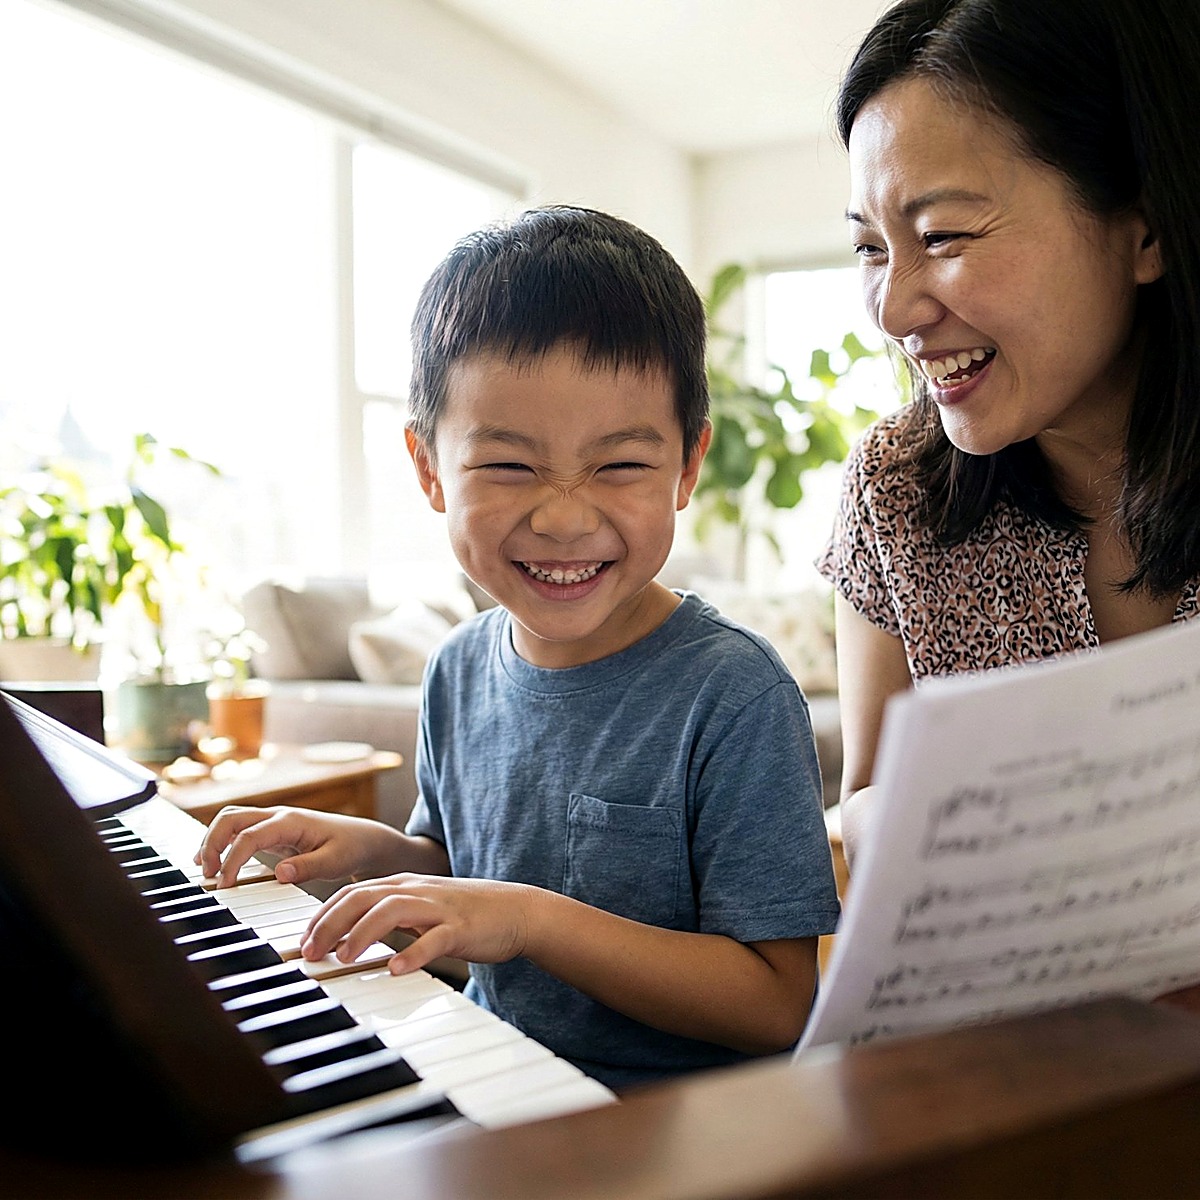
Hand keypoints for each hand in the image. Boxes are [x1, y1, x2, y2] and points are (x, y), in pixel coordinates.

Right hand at [194, 805, 394, 887]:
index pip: (249, 836)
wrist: (363, 839)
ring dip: (213, 840)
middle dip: (212, 843)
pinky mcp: (271, 833)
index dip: (231, 859)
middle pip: (230, 818)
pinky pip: (238, 831)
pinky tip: (212, 863)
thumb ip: (308, 867)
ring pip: (231, 820)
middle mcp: (277, 816)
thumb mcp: (335, 861)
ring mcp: (273, 822)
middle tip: (207, 875)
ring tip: (204, 871)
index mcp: (291, 821)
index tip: (224, 885)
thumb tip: (279, 873)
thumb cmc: (351, 848)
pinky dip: (221, 842)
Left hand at [301, 873, 539, 974]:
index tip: (303, 942)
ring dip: (363, 933)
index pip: (352, 893)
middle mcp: (416, 890)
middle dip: (331, 924)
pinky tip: (396, 969)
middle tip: (310, 953)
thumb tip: (345, 941)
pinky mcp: (460, 928)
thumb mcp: (420, 910)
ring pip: (393, 910)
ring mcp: (438, 907)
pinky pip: (434, 939)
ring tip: (343, 957)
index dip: (323, 916)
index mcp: (403, 885)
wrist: (516, 910)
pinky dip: (413, 953)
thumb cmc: (464, 915)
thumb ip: (387, 918)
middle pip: (364, 897)